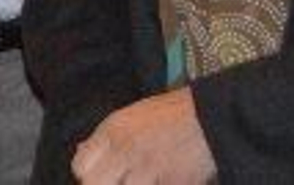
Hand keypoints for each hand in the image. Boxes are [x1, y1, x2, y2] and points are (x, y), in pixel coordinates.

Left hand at [72, 88, 214, 184]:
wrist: (214, 116)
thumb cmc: (173, 115)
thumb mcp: (132, 117)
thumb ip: (106, 138)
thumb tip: (80, 153)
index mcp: (112, 131)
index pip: (80, 167)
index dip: (89, 176)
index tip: (102, 178)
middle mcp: (125, 150)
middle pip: (94, 184)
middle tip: (123, 180)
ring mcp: (147, 169)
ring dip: (134, 184)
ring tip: (148, 176)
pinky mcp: (172, 183)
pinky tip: (165, 178)